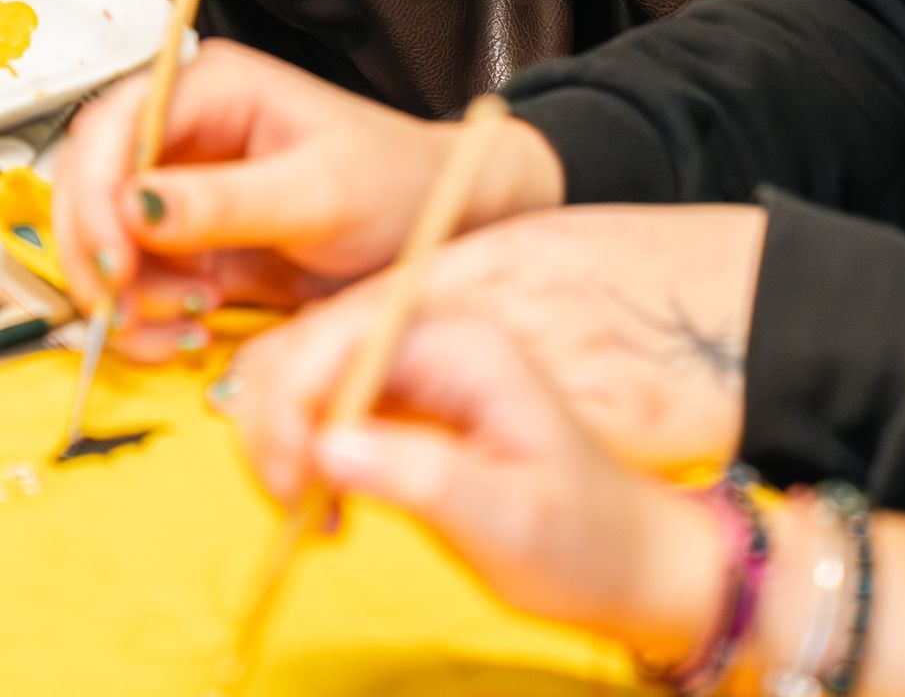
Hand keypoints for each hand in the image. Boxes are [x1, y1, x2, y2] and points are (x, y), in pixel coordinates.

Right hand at [52, 40, 564, 352]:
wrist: (439, 234)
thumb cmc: (399, 188)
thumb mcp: (318, 195)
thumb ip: (226, 202)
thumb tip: (136, 205)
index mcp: (214, 88)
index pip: (116, 123)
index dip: (96, 188)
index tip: (114, 255)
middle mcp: (188, 130)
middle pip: (91, 178)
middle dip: (97, 248)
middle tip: (121, 305)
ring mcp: (186, 189)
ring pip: (105, 235)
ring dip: (123, 291)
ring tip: (181, 323)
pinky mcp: (194, 243)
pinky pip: (137, 278)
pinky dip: (145, 314)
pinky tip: (188, 330)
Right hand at [229, 201, 761, 496]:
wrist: (628, 565)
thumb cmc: (586, 543)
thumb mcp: (510, 521)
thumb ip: (421, 477)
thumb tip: (327, 448)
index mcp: (461, 344)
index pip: (339, 338)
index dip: (293, 402)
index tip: (288, 479)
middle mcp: (430, 342)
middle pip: (306, 349)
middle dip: (276, 424)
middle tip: (287, 506)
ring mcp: (412, 372)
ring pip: (302, 378)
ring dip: (282, 442)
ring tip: (304, 514)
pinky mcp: (401, 407)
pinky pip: (322, 411)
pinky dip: (302, 457)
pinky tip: (321, 507)